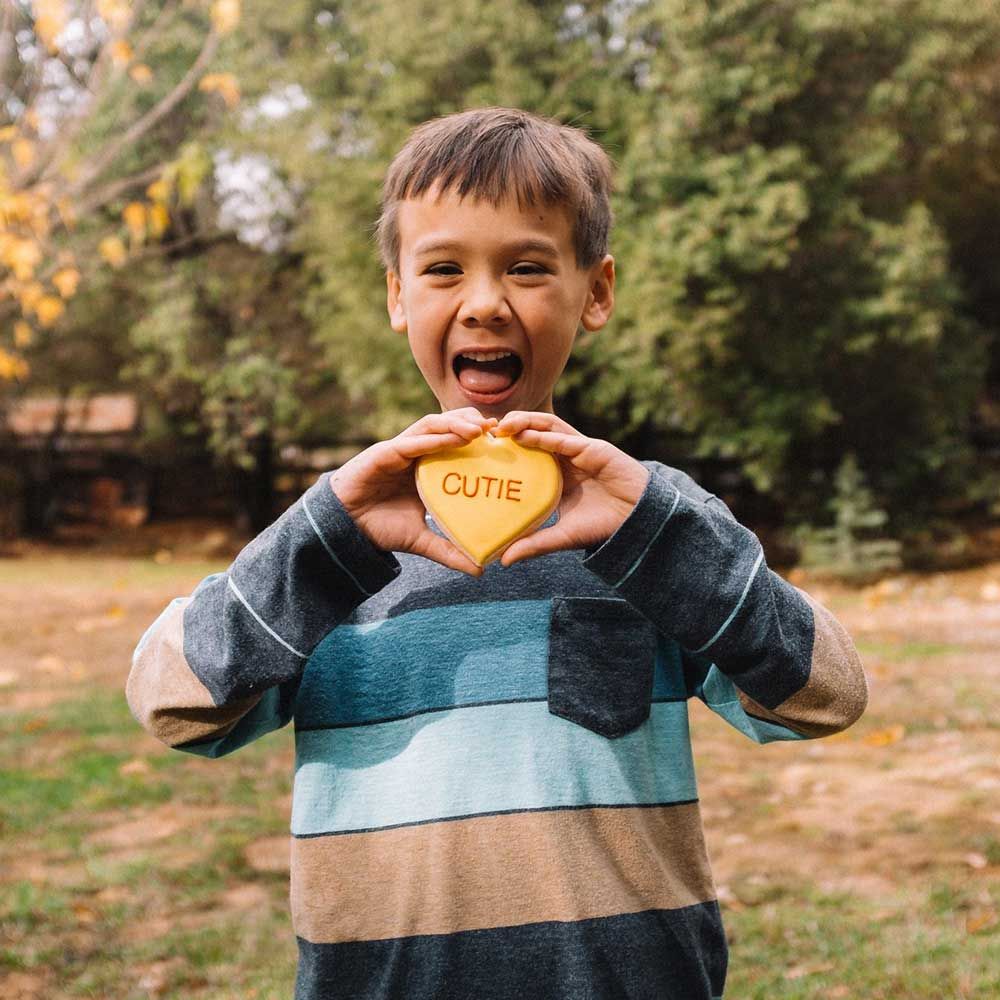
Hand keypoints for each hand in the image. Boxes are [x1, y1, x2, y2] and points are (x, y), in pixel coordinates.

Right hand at [329, 408, 497, 575]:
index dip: (480, 439)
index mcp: (428, 467)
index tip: (505, 442)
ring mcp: (400, 450)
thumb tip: (480, 569)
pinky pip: (410, 442)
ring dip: (455, 425)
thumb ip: (448, 551)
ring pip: (430, 426)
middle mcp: (416, 454)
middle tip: (498, 429)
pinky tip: (451, 439)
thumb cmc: (380, 529)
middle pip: (447, 426)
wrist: (345, 530)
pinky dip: (431, 439)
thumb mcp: (421, 541)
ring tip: (479, 430)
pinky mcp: (383, 453)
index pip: (458, 443)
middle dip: (472, 423)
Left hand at [493, 411, 649, 565]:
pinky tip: (527, 435)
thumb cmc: (602, 526)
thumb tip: (503, 561)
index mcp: (553, 472)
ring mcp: (579, 450)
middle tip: (483, 432)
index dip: (503, 446)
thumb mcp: (561, 537)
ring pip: (548, 426)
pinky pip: (567, 439)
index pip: (524, 451)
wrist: (638, 522)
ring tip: (501, 427)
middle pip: (532, 432)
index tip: (478, 448)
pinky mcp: (595, 449)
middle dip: (508, 427)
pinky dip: (547, 436)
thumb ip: (534, 544)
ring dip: (524, 422)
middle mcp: (564, 456)